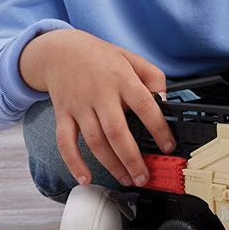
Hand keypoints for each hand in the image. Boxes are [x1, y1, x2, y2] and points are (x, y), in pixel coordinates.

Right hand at [20, 29, 174, 188]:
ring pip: (94, 141)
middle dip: (132, 158)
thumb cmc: (100, 57)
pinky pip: (65, 142)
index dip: (159, 128)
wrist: (60, 50)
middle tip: (144, 177)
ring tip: (126, 179)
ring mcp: (79, 105)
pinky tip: (85, 179)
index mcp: (121, 79)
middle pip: (116, 131)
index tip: (168, 146)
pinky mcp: (63, 114)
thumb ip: (153, 77)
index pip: (145, 106)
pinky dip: (73, 163)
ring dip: (111, 165)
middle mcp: (100, 93)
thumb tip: (165, 101)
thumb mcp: (131, 58)